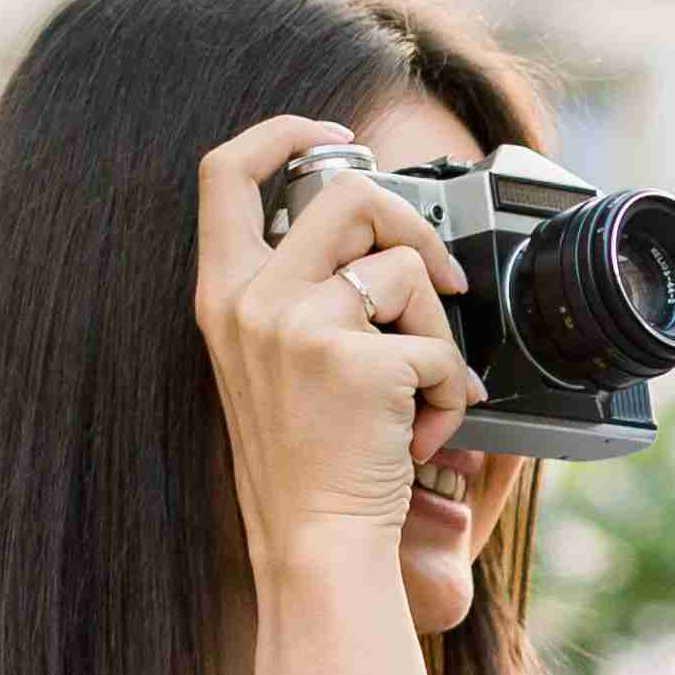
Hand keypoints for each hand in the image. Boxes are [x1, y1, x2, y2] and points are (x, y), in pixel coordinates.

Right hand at [194, 115, 481, 561]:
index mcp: (222, 294)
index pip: (225, 171)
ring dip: (438, 331)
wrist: (314, 543)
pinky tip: (424, 435)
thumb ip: (298, 291)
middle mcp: (251, 301)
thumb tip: (369, 237)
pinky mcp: (357, 362)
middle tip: (440, 282)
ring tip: (422, 392)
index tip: (334, 137)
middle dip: (413, 225)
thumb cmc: (305, 463)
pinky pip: (439, 347)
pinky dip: (451, 393)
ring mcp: (301, 327)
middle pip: (345, 194)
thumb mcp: (273, 361)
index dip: (281, 131)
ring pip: (405, 268)